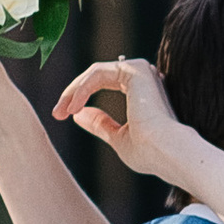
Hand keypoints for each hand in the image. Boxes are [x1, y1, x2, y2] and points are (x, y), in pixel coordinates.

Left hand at [55, 54, 190, 185]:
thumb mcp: (118, 138)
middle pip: (96, 76)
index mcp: (142, 91)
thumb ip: (101, 124)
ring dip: (73, 91)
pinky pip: (98, 73)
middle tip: (56, 113)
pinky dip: (82, 89)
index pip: (103, 83)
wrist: (167, 153)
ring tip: (60, 112)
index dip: (80, 98)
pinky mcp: (136, 70)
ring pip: (95, 73)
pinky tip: (74, 107)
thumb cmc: (149, 153)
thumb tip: (79, 114)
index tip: (62, 116)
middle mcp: (143, 78)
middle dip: (72, 94)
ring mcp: (141, 71)